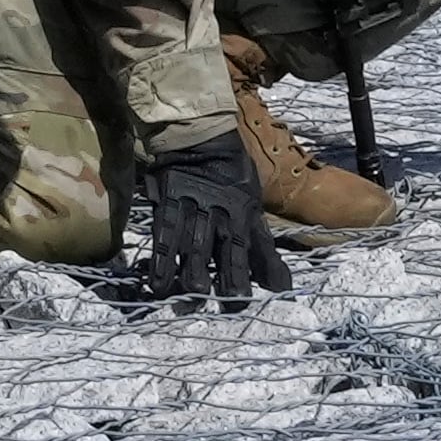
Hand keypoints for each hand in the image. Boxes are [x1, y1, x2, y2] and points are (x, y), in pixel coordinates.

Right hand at [135, 132, 288, 304]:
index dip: (256, 274)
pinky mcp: (169, 205)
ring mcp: (195, 210)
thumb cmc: (231, 175)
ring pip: (197, 247)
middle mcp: (223, 216)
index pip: (253, 250)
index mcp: (245, 215)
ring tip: (195, 293)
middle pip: (227, 254)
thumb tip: (282, 286)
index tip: (251, 299)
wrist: (200, 137)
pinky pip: (165, 237)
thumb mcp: (253, 206)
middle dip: (229, 280)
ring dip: (195, 273)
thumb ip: (262, 247)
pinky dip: (161, 262)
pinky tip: (158, 285)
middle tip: (229, 303)